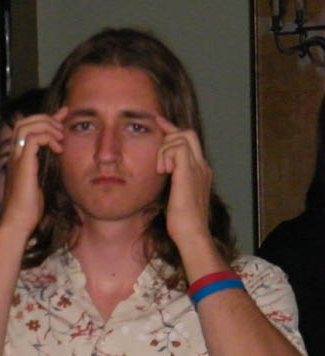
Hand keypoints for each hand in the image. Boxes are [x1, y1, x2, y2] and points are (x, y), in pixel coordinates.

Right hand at [0, 107, 66, 236]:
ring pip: (27, 125)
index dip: (46, 118)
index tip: (63, 115)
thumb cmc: (29, 207)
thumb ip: (47, 166)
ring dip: (47, 126)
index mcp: (18, 157)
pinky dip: (48, 138)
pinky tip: (58, 149)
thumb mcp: (42, 181)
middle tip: (62, 128)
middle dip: (46, 119)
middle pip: (24, 121)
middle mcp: (15, 154)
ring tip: (60, 138)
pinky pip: (34, 139)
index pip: (27, 127)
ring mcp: (17, 158)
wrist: (18, 221)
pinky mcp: (23, 164)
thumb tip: (59, 156)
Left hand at [155, 116, 211, 246]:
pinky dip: (167, 154)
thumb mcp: (174, 196)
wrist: (191, 233)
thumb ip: (171, 182)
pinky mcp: (189, 172)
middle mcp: (201, 166)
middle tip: (155, 145)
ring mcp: (198, 168)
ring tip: (161, 170)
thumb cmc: (181, 222)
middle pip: (188, 133)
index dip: (172, 130)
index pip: (188, 142)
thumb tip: (159, 175)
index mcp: (199, 171)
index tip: (158, 122)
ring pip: (183, 136)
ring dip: (165, 148)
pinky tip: (163, 171)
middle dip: (168, 132)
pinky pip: (179, 148)